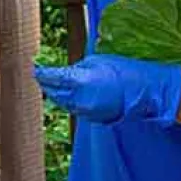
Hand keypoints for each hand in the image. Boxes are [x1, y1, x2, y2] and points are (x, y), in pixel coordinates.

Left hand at [33, 54, 180, 126]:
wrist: (145, 93)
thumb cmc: (125, 71)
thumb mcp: (99, 62)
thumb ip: (79, 68)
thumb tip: (68, 72)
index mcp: (80, 81)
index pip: (54, 78)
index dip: (43, 73)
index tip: (35, 68)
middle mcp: (80, 98)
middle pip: (54, 92)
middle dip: (46, 84)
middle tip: (39, 75)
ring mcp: (86, 111)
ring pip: (63, 102)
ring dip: (56, 94)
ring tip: (50, 84)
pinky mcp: (92, 118)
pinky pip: (74, 108)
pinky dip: (68, 101)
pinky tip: (67, 94)